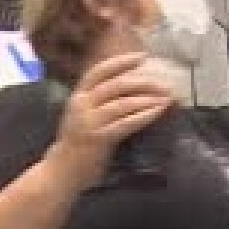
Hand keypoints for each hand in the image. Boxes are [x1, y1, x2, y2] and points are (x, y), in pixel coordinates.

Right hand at [44, 52, 172, 191]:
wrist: (62, 171)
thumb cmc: (77, 143)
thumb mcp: (82, 115)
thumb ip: (98, 101)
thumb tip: (131, 88)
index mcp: (78, 96)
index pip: (99, 71)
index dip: (121, 62)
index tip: (142, 57)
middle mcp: (82, 105)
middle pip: (116, 85)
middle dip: (143, 82)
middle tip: (164, 84)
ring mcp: (90, 121)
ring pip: (123, 103)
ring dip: (148, 99)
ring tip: (166, 98)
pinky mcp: (99, 138)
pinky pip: (126, 123)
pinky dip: (144, 115)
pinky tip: (158, 111)